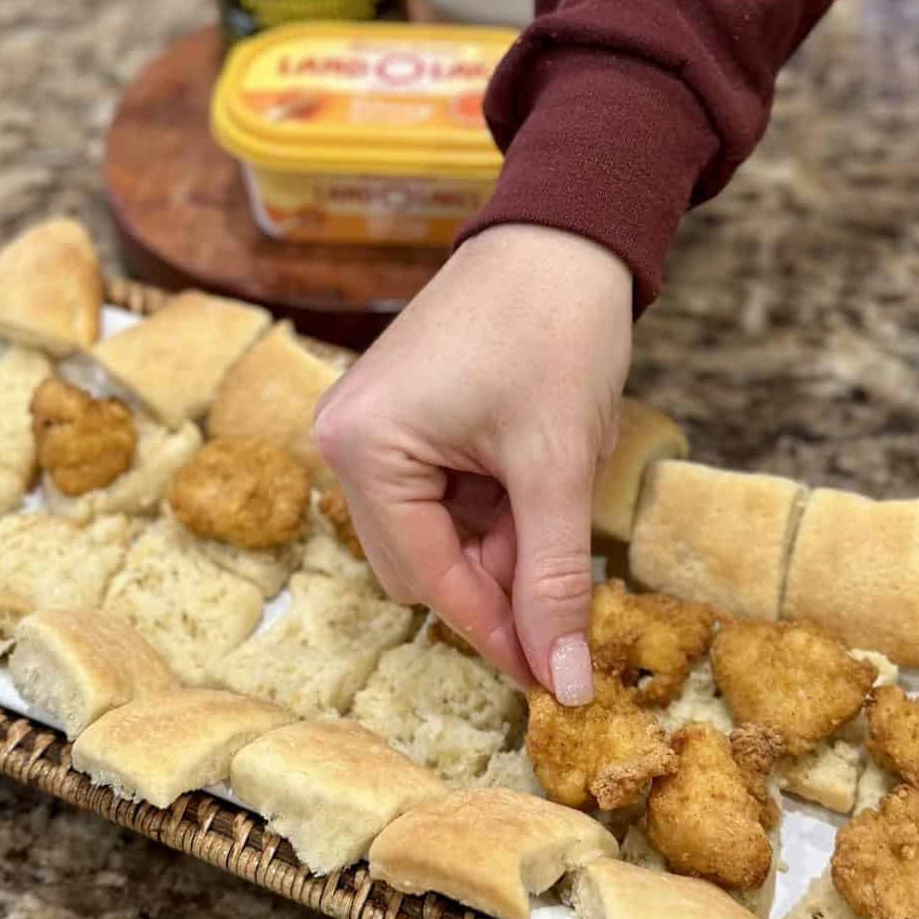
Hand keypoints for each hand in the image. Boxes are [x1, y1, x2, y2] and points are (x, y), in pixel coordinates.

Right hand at [313, 224, 632, 703]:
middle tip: (569, 572)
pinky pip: (443, 493)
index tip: (548, 679)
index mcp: (364, 449)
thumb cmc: (556, 329)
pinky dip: (496, 503)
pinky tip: (537, 468)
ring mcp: (372, 427)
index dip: (494, 632)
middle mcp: (348, 441)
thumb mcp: (558, 464)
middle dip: (500, 576)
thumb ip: (556, 580)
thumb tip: (562, 685)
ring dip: (504, 536)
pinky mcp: (403, 417)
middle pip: (424, 563)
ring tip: (558, 487)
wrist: (564, 232)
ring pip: (439, 533)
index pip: (427, 580)